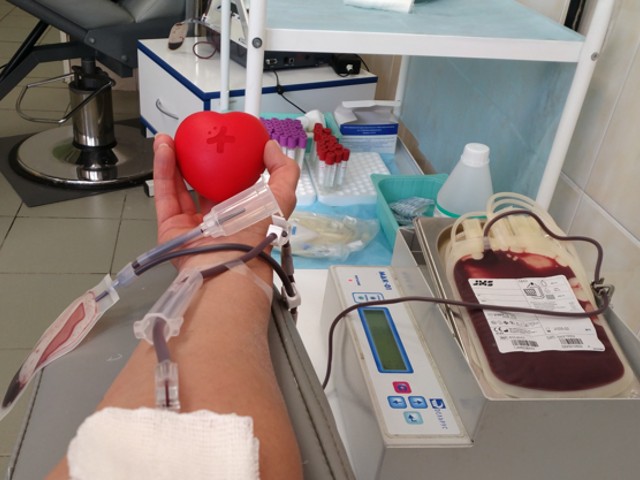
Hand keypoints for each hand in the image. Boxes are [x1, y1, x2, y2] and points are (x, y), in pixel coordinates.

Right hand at [152, 133, 299, 270]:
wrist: (230, 262)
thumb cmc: (256, 235)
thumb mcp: (281, 198)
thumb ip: (283, 171)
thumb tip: (271, 147)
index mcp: (243, 211)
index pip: (235, 182)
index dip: (230, 161)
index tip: (224, 140)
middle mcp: (218, 217)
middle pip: (204, 181)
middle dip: (197, 159)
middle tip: (193, 138)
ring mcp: (193, 222)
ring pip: (180, 185)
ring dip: (174, 159)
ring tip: (172, 138)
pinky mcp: (171, 226)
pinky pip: (166, 193)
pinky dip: (163, 169)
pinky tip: (164, 148)